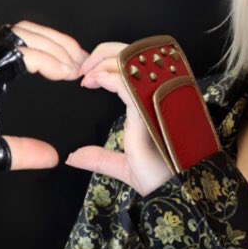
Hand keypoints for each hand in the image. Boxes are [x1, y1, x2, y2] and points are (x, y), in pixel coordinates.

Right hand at [0, 22, 85, 218]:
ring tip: (74, 69)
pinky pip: (19, 54)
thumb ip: (24, 151)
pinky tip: (63, 75)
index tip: (75, 68)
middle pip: (24, 30)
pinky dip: (47, 60)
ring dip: (55, 48)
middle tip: (81, 63)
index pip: (20, 43)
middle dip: (58, 42)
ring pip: (22, 35)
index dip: (53, 49)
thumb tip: (51, 156)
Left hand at [68, 41, 172, 194]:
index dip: (110, 60)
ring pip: (132, 62)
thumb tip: (74, 156)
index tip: (88, 74)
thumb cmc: (160, 180)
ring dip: (104, 62)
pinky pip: (129, 83)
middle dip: (104, 53)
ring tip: (87, 75)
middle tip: (83, 70)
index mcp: (155, 104)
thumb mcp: (123, 166)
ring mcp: (158, 101)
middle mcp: (160, 96)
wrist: (173, 196)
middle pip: (136, 54)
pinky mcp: (149, 111)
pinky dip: (108, 76)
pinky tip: (95, 81)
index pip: (137, 65)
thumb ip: (100, 157)